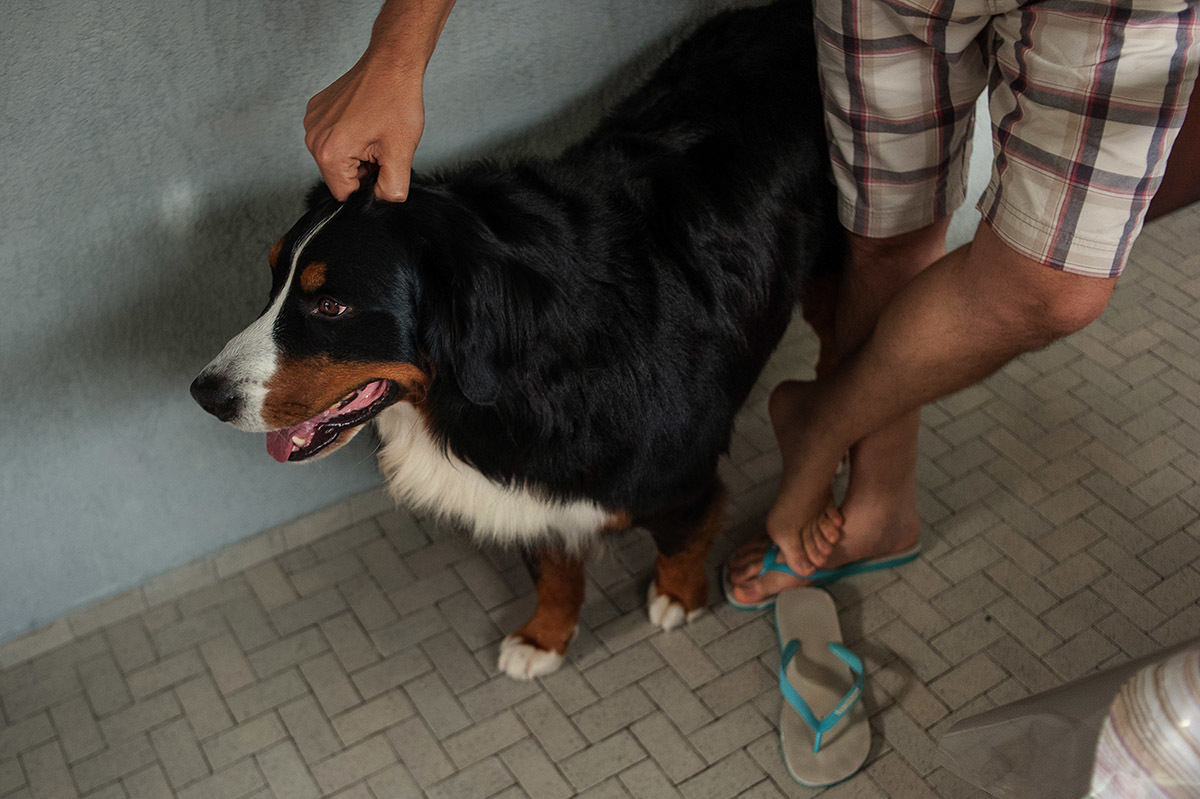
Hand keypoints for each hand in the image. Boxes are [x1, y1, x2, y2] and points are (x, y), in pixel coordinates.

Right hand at [304, 53, 424, 201]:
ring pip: (337, 158)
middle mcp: (313, 138)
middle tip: (381, 146)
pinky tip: (365, 121)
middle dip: (363, 169)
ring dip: (358, 153)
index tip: (381, 164)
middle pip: (340, 176)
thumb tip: (382, 202)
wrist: (392, 64)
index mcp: (330, 153)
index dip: (369, 187)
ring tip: (374, 131)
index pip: (346, 195)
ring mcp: (312, 122)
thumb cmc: (396, 101)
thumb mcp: (402, 153)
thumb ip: (392, 189)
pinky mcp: (316, 111)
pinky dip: (350, 136)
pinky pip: (333, 138)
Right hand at [767, 501, 843, 575]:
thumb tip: (805, 573)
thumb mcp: (785, 535)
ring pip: (822, 530)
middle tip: (827, 548)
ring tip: (832, 532)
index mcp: (782, 532)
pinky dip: (834, 518)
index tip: (818, 560)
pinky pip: (830, 515)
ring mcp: (809, 513)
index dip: (808, 557)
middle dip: (820, 545)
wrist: (809, 474)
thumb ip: (793, 557)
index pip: (795, 551)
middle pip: (811, 542)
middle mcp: (795, 523)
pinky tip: (836, 518)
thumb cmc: (793, 505)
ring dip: (828, 532)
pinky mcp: (822, 503)